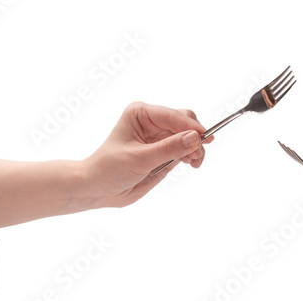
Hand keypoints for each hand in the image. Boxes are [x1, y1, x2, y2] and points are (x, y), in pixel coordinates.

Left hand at [83, 102, 213, 208]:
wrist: (97, 189)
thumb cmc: (109, 168)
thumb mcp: (140, 159)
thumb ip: (169, 149)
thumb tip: (195, 138)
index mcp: (141, 114)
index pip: (173, 115)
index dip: (190, 126)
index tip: (205, 138)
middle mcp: (152, 121)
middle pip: (184, 122)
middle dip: (194, 136)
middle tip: (198, 154)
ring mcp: (159, 137)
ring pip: (188, 135)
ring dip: (195, 148)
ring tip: (195, 162)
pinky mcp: (164, 151)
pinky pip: (185, 149)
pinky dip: (191, 155)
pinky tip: (192, 163)